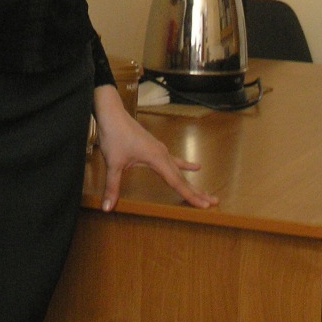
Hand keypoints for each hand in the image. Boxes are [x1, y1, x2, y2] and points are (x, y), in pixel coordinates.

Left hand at [93, 84, 218, 212]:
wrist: (112, 113)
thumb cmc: (113, 135)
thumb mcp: (113, 163)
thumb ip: (112, 187)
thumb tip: (107, 208)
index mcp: (156, 158)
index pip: (177, 182)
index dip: (190, 196)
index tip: (205, 206)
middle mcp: (162, 153)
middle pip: (182, 177)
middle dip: (197, 191)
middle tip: (214, 202)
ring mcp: (159, 149)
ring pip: (179, 170)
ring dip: (192, 182)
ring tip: (206, 192)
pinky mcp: (154, 147)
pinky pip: (173, 160)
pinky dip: (184, 165)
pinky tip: (195, 166)